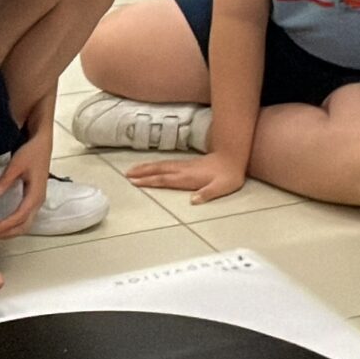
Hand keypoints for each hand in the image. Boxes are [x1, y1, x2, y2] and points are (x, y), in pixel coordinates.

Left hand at [0, 132, 56, 238]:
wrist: (42, 145)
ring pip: (25, 224)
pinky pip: (25, 219)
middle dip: (7, 233)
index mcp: (35, 194)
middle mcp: (38, 201)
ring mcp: (37, 201)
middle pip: (24, 225)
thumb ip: (6, 180)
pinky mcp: (34, 200)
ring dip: (10, 232)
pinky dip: (14, 225)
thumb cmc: (31, 153)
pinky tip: (3, 225)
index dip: (5, 225)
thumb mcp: (16, 164)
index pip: (20, 216)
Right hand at [127, 152, 245, 204]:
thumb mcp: (221, 187)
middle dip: (142, 172)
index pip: (165, 179)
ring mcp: (183, 166)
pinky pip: (165, 164)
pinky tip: (151, 168)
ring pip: (160, 166)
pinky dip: (155, 166)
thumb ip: (207, 194)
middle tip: (127, 174)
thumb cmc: (228, 176)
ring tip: (132, 170)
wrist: (233, 157)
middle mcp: (183, 170)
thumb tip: (193, 200)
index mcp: (188, 177)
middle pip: (159, 170)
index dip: (150, 181)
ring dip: (146, 167)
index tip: (135, 181)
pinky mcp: (185, 164)